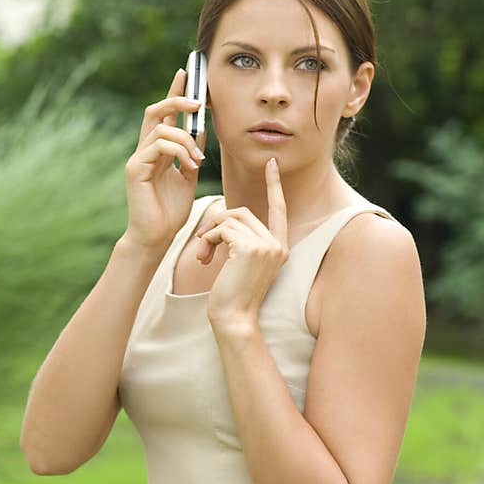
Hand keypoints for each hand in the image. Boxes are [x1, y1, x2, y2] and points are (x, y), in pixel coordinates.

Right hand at [122, 68, 207, 250]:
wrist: (157, 237)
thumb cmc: (170, 211)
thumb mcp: (188, 177)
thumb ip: (192, 153)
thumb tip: (201, 130)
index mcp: (156, 151)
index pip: (163, 114)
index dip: (174, 92)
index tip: (185, 73)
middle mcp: (144, 150)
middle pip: (155, 111)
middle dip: (176, 99)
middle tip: (198, 101)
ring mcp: (138, 159)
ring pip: (161, 128)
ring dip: (186, 139)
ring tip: (197, 159)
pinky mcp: (136, 169)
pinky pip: (158, 146)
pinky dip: (179, 151)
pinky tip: (190, 166)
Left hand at [194, 157, 289, 324]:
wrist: (233, 319)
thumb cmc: (232, 296)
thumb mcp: (242, 264)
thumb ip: (242, 240)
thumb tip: (226, 219)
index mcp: (280, 247)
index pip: (279, 208)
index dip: (274, 185)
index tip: (271, 163)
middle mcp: (278, 244)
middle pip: (242, 212)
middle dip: (218, 224)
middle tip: (204, 246)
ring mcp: (266, 245)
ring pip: (230, 218)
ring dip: (210, 234)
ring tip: (204, 256)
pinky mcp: (250, 248)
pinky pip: (222, 228)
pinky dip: (208, 240)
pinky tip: (207, 259)